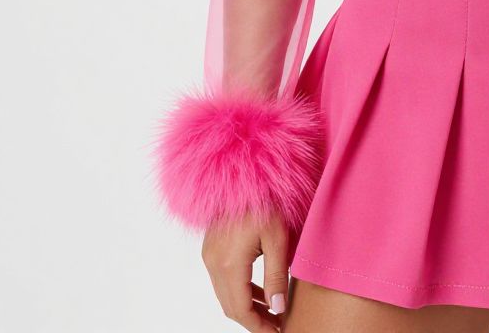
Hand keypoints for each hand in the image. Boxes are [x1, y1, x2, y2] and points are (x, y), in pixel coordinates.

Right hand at [201, 212, 291, 331]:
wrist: (244, 172)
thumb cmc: (266, 200)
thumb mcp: (278, 237)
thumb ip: (277, 275)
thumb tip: (278, 308)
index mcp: (229, 263)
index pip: (241, 309)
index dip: (259, 326)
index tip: (278, 331)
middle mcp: (213, 262)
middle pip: (230, 306)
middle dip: (253, 320)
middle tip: (277, 325)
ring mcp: (209, 254)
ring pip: (225, 294)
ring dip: (246, 306)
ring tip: (271, 312)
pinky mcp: (212, 247)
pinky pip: (223, 279)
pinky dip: (239, 290)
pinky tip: (259, 291)